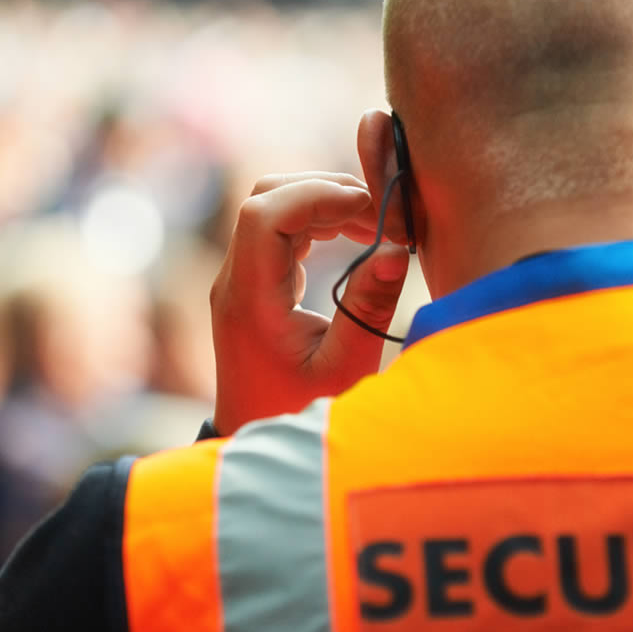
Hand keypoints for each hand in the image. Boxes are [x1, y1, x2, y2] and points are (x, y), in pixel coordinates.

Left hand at [210, 171, 410, 434]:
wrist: (257, 439)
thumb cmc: (300, 412)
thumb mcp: (344, 369)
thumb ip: (367, 308)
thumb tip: (397, 251)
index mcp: (249, 298)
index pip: (266, 213)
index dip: (317, 196)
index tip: (371, 209)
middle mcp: (236, 279)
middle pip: (266, 196)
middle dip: (326, 191)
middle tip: (383, 215)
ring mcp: (242, 278)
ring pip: (274, 205)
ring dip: (325, 203)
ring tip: (379, 225)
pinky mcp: (256, 282)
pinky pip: (282, 229)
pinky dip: (320, 222)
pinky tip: (358, 238)